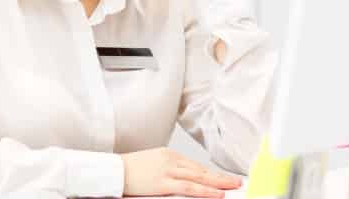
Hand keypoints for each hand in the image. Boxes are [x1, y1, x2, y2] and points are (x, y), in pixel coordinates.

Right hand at [121, 147, 241, 197]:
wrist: (111, 170)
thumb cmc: (128, 170)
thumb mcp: (151, 164)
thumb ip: (167, 169)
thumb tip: (182, 179)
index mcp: (168, 154)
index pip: (196, 165)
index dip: (212, 172)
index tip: (224, 177)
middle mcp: (171, 160)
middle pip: (202, 169)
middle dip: (221, 176)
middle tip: (237, 180)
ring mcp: (168, 171)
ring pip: (200, 177)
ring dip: (219, 182)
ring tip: (233, 186)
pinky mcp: (163, 183)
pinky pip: (189, 188)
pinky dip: (205, 191)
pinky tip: (218, 194)